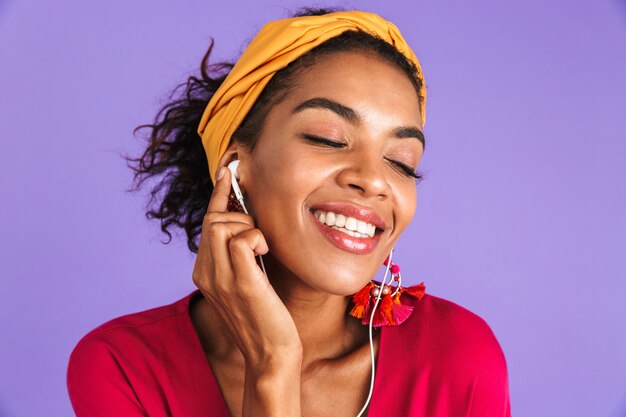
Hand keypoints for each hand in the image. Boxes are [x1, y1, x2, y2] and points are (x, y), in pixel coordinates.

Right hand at [192, 167, 302, 368]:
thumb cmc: (264, 317)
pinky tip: (265, 252)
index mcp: (204, 272)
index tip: (228, 173)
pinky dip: (255, 237)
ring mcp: (221, 279)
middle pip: (211, 220)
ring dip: (247, 226)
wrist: (270, 355)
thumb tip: (248, 228)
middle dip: (238, 215)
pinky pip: (241, 240)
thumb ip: (237, 257)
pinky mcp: (242, 283)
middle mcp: (206, 274)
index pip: (206, 224)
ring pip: (221, 225)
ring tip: (262, 247)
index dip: (218, 195)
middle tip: (258, 233)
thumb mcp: (245, 281)